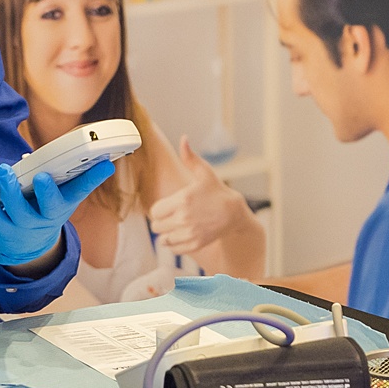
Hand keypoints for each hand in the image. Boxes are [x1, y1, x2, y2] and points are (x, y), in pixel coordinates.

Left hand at [0, 159, 114, 268]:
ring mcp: (26, 225)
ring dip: (10, 190)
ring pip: (18, 211)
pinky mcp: (3, 228)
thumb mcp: (58, 195)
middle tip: (42, 176)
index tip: (106, 164)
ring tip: (4, 170)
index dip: (94, 177)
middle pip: (50, 207)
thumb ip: (57, 173)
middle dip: (47, 192)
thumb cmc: (44, 208)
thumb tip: (48, 151)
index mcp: (65, 203)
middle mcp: (48, 216)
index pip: (82, 189)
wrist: (30, 245)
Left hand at [148, 136, 247, 254]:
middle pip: (156, 226)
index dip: (159, 209)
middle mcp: (183, 218)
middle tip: (172, 217)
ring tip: (176, 227)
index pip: (154, 211)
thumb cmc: (217, 191)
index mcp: (182, 200)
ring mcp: (189, 233)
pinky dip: (173, 244)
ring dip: (167, 233)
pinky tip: (181, 235)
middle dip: (162, 221)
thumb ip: (190, 157)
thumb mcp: (204, 173)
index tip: (167, 207)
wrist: (234, 213)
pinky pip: (173, 248)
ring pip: (163, 239)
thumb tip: (183, 138)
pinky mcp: (195, 244)